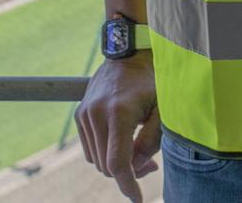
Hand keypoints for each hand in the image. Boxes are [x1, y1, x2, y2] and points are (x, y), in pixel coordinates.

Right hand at [75, 51, 159, 201]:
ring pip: (97, 160)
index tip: (137, 199)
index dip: (128, 185)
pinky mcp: (80, 114)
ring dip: (115, 164)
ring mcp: (85, 114)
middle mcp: (97, 114)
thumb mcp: (162, 109)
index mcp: (120, 113)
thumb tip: (137, 167)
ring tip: (137, 150)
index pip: (118, 163)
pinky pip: (90, 149)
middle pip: (107, 165)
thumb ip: (151, 140)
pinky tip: (122, 140)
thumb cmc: (152, 81)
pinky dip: (105, 153)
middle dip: (128, 173)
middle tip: (150, 164)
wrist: (128, 53)